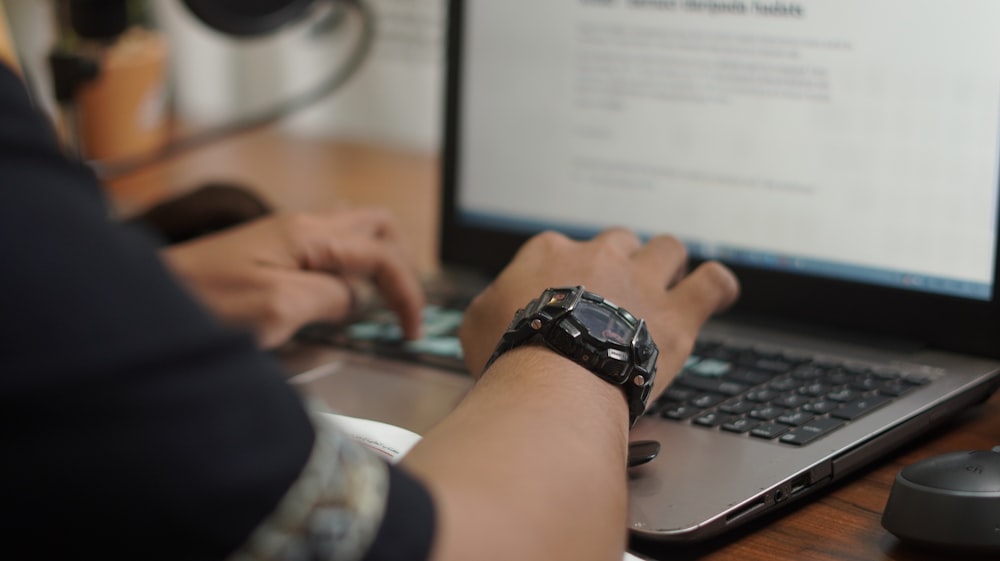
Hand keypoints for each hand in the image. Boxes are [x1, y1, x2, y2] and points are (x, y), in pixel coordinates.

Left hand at [162, 207, 424, 347]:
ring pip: (356, 232)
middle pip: (378, 227)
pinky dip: (351, 266)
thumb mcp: (278, 308)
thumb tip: (355, 299)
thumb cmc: (207, 304)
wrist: (149, 298)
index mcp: (309, 235)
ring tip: (378, 301)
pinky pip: (330, 246)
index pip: (381, 254)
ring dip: (378, 263)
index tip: (411, 332)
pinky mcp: (273, 249)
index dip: (406, 292)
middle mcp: (303, 225)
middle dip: (401, 266)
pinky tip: (340, 294)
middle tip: (402, 308)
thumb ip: (329, 298)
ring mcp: (287, 234)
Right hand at [459, 228, 738, 396]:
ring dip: (667, 266)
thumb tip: (492, 309)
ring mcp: (643, 280)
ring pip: (668, 249)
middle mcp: (600, 255)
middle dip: (621, 265)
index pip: (564, 249)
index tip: (567, 300)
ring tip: (664, 290)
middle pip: (620, 242)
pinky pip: (713, 282)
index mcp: (550, 252)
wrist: (552, 379)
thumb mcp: (475, 325)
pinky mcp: (678, 312)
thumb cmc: (511, 354)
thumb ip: (489, 306)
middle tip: (615, 298)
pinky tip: (713, 294)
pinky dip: (716, 286)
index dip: (568, 275)